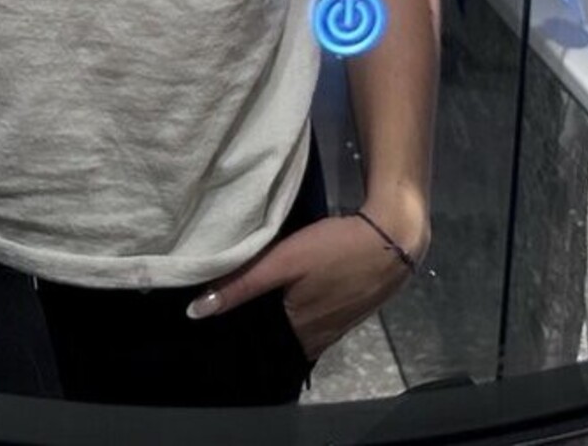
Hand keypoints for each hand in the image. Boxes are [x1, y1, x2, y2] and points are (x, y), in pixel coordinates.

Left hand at [187, 212, 416, 364]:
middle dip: (256, 330)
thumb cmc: (334, 249)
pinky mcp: (348, 315)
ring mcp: (335, 330)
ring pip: (296, 333)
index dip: (237, 337)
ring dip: (277, 323)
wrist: (392, 239)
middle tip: (228, 308)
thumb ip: (242, 284)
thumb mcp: (284, 261)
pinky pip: (313, 324)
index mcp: (298, 334)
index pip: (258, 348)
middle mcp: (316, 340)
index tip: (214, 325)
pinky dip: (296, 315)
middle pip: (277, 342)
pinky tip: (290, 296)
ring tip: (254, 303)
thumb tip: (195, 311)